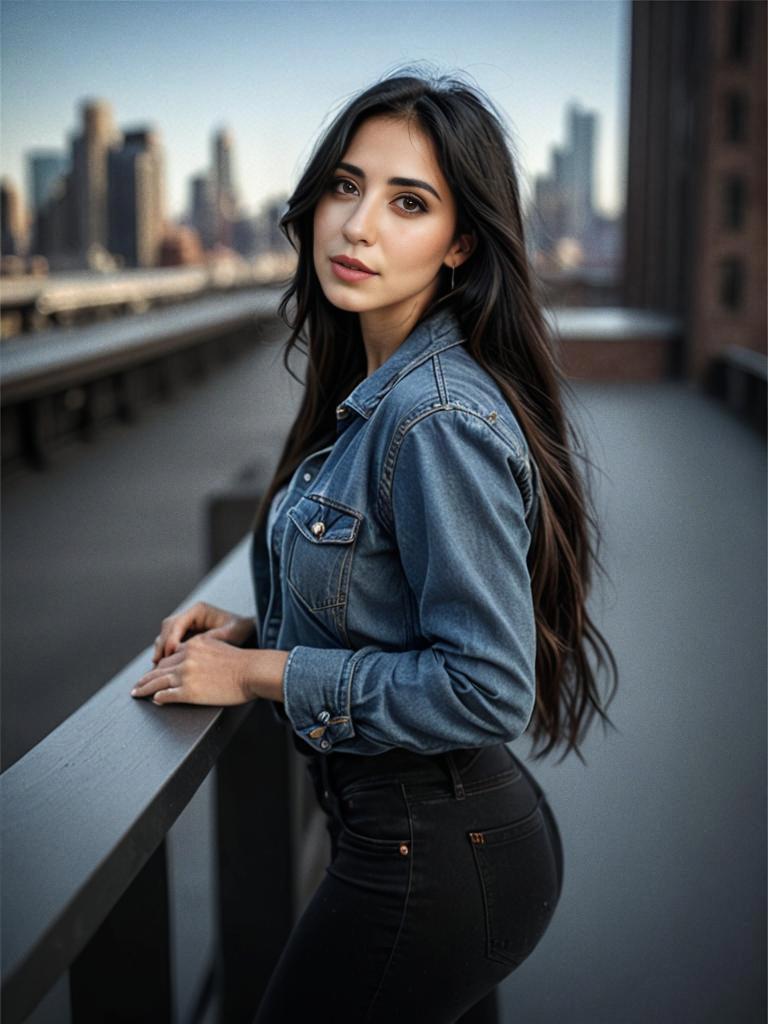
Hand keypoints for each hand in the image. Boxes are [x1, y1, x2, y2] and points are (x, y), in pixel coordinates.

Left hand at [133, 632, 255, 705]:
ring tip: (136, 693)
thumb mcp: (219, 648)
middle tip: (138, 684)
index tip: (154, 671)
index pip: (170, 656)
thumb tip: (193, 662)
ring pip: (157, 682)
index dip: (159, 666)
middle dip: (147, 677)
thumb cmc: (243, 662)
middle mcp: (186, 658)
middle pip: (159, 668)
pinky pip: (166, 695)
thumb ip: (203, 651)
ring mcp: (186, 675)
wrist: (252, 671)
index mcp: (194, 645)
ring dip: (144, 688)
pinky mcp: (188, 692)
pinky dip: (157, 697)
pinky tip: (154, 700)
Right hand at [152, 601, 254, 664]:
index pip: (177, 623)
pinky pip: (172, 643)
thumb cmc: (241, 630)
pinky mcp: (187, 636)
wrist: (248, 633)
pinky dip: (167, 654)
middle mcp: (190, 616)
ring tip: (158, 666)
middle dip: (162, 644)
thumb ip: (211, 638)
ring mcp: (187, 625)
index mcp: (198, 610)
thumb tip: (190, 646)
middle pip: (168, 628)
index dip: (171, 638)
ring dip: (162, 650)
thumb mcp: (230, 634)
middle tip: (158, 661)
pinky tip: (165, 667)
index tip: (171, 653)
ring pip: (167, 635)